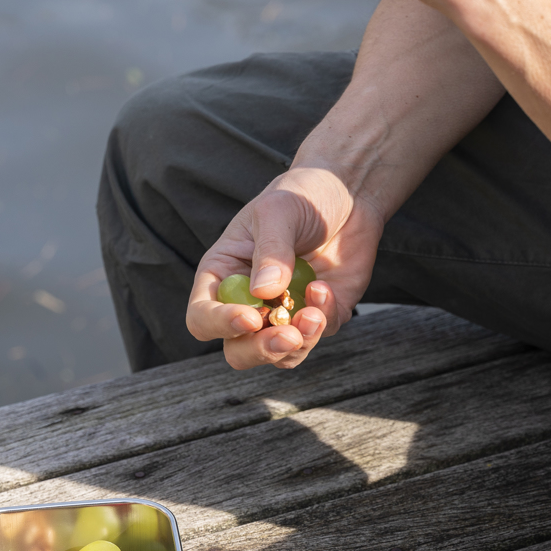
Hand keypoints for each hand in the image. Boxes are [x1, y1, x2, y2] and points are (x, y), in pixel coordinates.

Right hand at [186, 166, 384, 369]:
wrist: (347, 195)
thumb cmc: (301, 196)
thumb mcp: (279, 211)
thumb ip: (271, 250)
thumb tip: (264, 292)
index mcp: (222, 277)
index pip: (202, 318)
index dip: (220, 325)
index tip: (251, 318)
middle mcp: (248, 304)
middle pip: (238, 351)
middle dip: (260, 351)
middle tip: (286, 336)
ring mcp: (284, 315)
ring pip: (278, 356)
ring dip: (297, 344)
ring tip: (314, 312)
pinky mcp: (318, 318)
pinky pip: (315, 337)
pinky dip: (323, 321)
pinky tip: (325, 289)